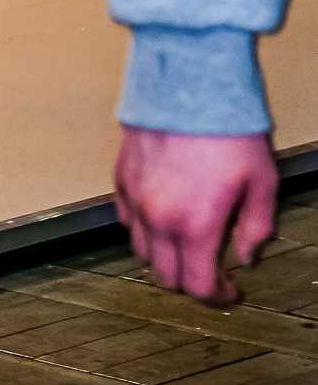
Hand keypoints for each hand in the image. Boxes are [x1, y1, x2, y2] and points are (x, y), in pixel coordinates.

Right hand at [115, 126, 283, 304]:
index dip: (215, 296)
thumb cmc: (228, 132)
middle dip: (189, 281)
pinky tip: (163, 218)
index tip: (229, 292)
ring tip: (186, 245)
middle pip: (165, 275)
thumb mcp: (263, 181)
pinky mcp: (121, 179)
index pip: (197, 285)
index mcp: (195, 225)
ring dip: (164, 257)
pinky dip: (143, 229)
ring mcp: (134, 199)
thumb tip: (246, 255)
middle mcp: (158, 219)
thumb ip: (257, 227)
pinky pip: (126, 220)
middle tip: (210, 272)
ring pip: (141, 251)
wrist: (188, 87)